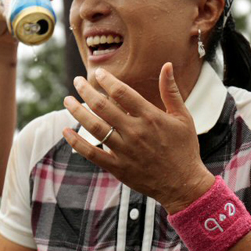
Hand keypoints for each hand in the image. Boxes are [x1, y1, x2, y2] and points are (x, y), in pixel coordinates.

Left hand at [62, 62, 214, 213]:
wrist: (183, 185)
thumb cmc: (184, 148)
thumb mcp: (183, 117)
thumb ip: (171, 91)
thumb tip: (166, 65)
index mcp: (151, 117)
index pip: (122, 93)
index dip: (107, 80)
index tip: (99, 73)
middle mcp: (135, 132)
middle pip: (103, 107)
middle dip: (86, 91)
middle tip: (77, 81)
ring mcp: (125, 151)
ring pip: (94, 127)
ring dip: (77, 112)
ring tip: (67, 100)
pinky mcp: (118, 167)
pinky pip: (92, 153)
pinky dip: (76, 142)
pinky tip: (66, 131)